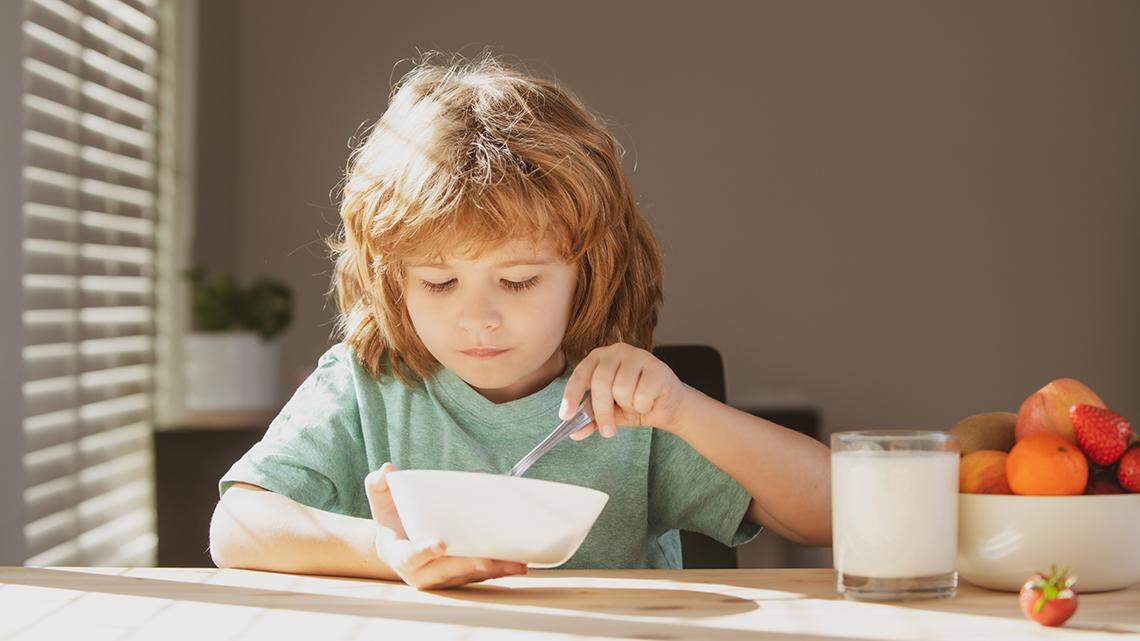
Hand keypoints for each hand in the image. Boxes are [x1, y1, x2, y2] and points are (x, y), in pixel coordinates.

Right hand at [364, 462, 526, 588]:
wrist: (397, 542)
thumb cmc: (391, 519)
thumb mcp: (381, 501)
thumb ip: (379, 486)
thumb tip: (385, 470)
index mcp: (400, 555)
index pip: (410, 556)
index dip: (423, 552)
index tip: (439, 544)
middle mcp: (422, 572)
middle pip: (446, 572)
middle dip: (468, 566)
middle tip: (487, 560)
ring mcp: (443, 578)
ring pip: (468, 576)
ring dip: (492, 571)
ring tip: (515, 564)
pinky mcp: (460, 577)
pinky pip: (480, 576)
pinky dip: (499, 570)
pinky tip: (518, 564)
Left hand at [560, 342, 691, 439]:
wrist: (667, 407)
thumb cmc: (633, 405)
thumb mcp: (608, 413)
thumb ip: (590, 419)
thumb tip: (574, 433)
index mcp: (599, 358)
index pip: (580, 375)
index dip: (572, 395)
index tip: (566, 416)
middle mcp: (616, 351)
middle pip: (601, 383)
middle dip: (602, 411)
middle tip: (608, 432)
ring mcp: (638, 355)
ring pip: (622, 389)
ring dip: (629, 407)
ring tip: (635, 406)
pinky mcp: (657, 366)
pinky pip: (642, 395)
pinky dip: (644, 406)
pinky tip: (650, 402)